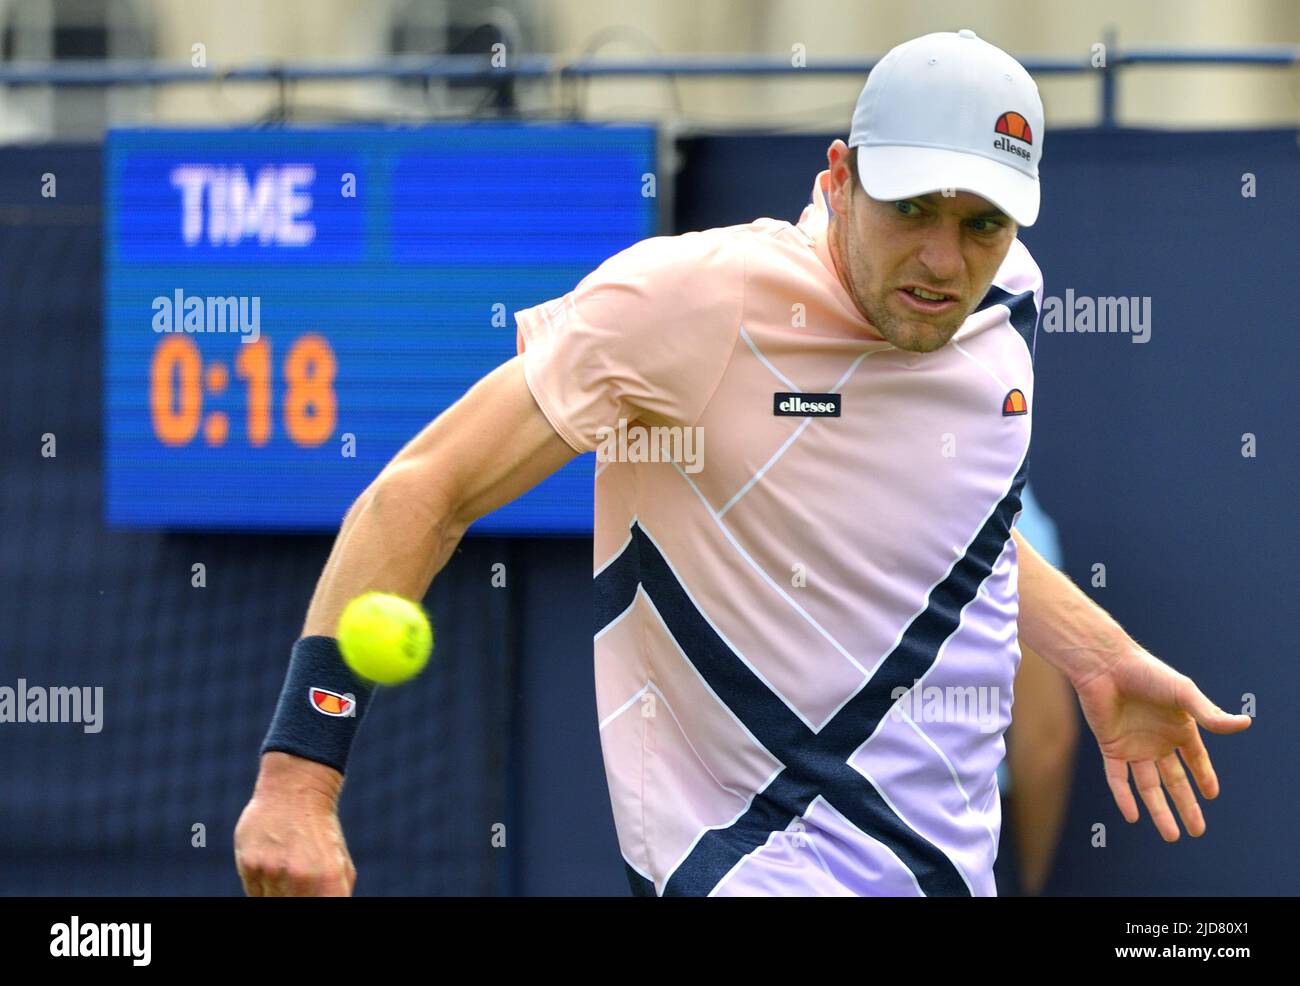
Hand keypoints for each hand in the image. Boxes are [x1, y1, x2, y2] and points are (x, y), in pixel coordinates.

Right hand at [234, 752, 355, 895]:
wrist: (296, 790)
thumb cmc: (321, 832)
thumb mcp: (340, 866)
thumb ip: (335, 895)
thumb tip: (328, 906)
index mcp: (330, 878)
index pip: (320, 910)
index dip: (313, 905)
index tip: (307, 895)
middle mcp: (301, 877)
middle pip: (289, 908)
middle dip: (292, 896)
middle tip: (295, 879)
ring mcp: (273, 872)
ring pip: (270, 904)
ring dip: (276, 893)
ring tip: (285, 868)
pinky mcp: (250, 865)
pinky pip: (253, 894)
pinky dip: (261, 886)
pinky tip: (270, 863)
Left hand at [1071, 647, 1250, 840]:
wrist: (1105, 665)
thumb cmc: (1146, 673)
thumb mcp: (1184, 693)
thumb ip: (1210, 714)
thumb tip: (1244, 723)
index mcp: (1178, 727)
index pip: (1195, 760)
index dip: (1204, 777)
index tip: (1212, 796)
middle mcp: (1157, 740)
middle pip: (1175, 781)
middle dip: (1186, 806)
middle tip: (1197, 831)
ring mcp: (1133, 745)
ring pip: (1148, 786)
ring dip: (1158, 810)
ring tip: (1172, 835)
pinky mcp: (1110, 747)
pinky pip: (1117, 778)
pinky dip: (1124, 797)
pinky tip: (1132, 816)